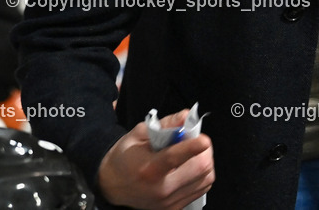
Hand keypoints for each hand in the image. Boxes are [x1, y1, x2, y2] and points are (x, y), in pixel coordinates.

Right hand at [97, 109, 214, 209]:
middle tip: (197, 141)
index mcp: (149, 168)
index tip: (204, 139)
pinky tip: (191, 168)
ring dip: (205, 162)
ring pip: (206, 180)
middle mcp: (161, 189)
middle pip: (200, 169)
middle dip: (205, 150)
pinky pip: (201, 189)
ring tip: (194, 154)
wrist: (112, 186)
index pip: (175, 157)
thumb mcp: (138, 134)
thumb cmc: (125, 157)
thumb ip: (165, 124)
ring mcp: (169, 202)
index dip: (193, 146)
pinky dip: (202, 176)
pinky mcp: (174, 208)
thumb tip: (186, 117)